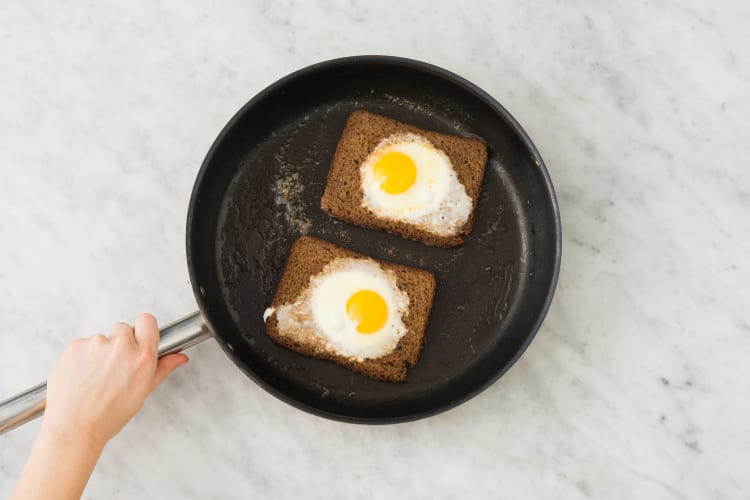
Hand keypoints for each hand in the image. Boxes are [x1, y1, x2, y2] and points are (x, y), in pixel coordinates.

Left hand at [42, 313, 187, 449]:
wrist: (74, 427)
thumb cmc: (107, 415)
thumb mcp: (142, 393)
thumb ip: (162, 369)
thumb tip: (179, 358)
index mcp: (142, 357)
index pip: (147, 321)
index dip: (143, 329)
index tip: (138, 339)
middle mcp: (120, 347)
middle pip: (122, 329)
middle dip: (119, 343)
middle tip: (113, 367)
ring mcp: (95, 345)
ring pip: (101, 339)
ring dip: (99, 353)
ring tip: (95, 378)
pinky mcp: (74, 347)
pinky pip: (81, 345)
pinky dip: (81, 358)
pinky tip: (82, 376)